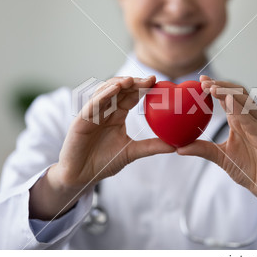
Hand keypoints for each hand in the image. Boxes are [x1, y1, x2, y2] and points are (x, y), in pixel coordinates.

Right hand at [30, 76, 175, 219]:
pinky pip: (93, 104)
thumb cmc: (103, 162)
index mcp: (117, 115)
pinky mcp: (81, 120)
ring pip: (105, 92)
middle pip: (119, 90)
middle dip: (133, 83)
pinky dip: (103, 96)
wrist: (82, 176)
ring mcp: (92, 113)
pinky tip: (113, 90)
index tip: (156, 81)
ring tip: (131, 80)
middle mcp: (105, 110)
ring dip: (117, 84)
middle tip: (149, 80)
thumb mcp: (131, 152)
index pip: (130, 96)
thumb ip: (151, 146)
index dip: (142, 87)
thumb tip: (175, 146)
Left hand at [177, 76, 256, 230]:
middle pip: (238, 95)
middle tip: (204, 83)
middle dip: (222, 86)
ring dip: (231, 95)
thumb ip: (202, 149)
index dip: (216, 87)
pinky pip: (255, 125)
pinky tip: (232, 106)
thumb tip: (178, 148)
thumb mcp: (220, 157)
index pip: (229, 98)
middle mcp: (252, 121)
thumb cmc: (249, 170)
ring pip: (247, 105)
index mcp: (240, 122)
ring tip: (214, 89)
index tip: (200, 80)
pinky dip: (243, 114)